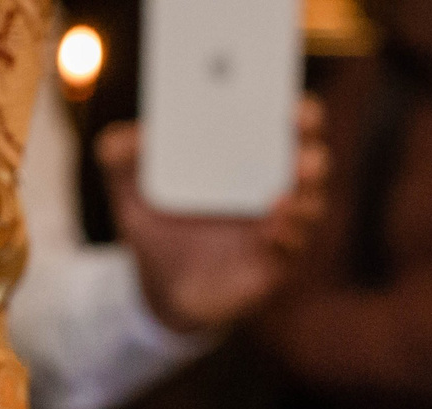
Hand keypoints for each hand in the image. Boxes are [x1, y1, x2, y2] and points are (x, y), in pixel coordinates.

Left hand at [96, 97, 328, 335]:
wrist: (155, 283)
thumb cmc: (156, 222)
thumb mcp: (128, 185)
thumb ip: (119, 154)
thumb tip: (127, 138)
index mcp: (248, 154)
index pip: (290, 122)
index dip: (300, 110)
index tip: (289, 102)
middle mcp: (272, 185)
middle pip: (312, 158)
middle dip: (310, 145)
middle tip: (297, 140)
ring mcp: (277, 226)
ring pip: (310, 204)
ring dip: (303, 195)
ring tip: (284, 192)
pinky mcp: (271, 265)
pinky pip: (290, 249)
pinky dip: (285, 235)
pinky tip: (269, 228)